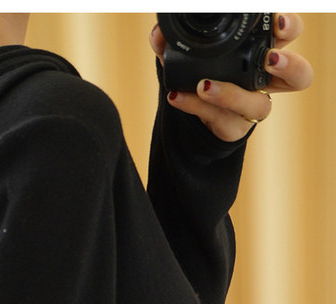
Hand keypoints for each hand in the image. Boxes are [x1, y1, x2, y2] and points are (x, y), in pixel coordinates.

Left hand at [149, 14, 313, 141]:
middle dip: (290, 66)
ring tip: (204, 85)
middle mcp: (265, 81)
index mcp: (262, 50)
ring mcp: (251, 107)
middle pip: (299, 76)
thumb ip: (175, 41)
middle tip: (269, 59)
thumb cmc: (199, 70)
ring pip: (261, 107)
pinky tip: (177, 96)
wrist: (189, 106)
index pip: (288, 35)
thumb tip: (157, 33)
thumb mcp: (187, 51)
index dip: (290, 28)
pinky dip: (195, 107)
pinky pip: (220, 120)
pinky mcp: (233, 128)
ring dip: (233, 94)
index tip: (277, 23)